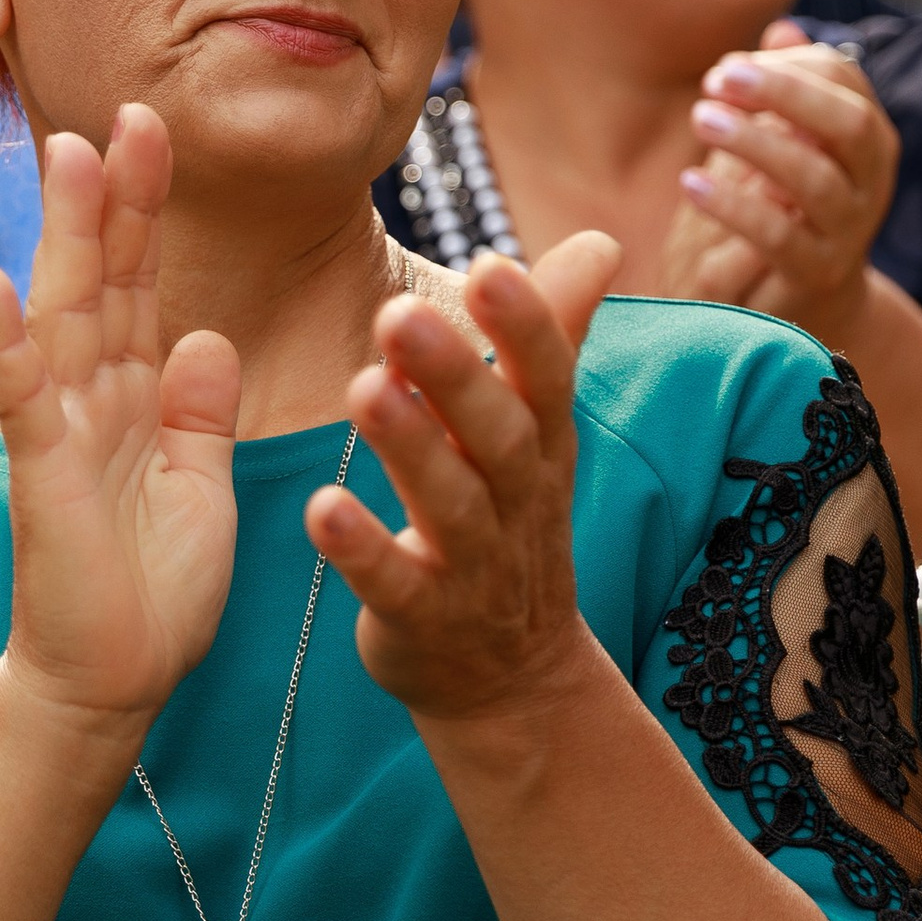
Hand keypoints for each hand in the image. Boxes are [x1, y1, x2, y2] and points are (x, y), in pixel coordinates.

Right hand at [0, 104, 240, 737]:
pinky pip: (20, 393)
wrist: (108, 687)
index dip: (146, 213)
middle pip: (100, 279)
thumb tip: (207, 335)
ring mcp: (60, 430)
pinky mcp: (39, 473)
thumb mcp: (200, 488)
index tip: (158, 133)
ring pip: (63, 315)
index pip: (138, 286)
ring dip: (65, 235)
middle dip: (115, 198)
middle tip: (128, 112)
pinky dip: (0, 336)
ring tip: (70, 153)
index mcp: (132, 399)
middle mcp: (90, 400)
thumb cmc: (149, 599)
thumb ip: (200, 413)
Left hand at [308, 234, 621, 727]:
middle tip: (400, 311)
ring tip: (362, 389)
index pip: (547, 379)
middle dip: (457, 375)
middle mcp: (517, 504)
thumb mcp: (539, 435)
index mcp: (542, 447)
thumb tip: (601, 242)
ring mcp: (475, 569)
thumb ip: (554, 338)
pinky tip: (320, 509)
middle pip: (498, 435)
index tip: (490, 264)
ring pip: (451, 505)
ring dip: (410, 448)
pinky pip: (394, 585)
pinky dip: (361, 550)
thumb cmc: (510, 526)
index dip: (526, 326)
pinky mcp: (424, 621)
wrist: (511, 678)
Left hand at [662, 23, 897, 346]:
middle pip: (848, 123)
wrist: (808, 303)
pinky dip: (735, 206)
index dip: (790, 66)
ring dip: (756, 143)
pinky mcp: (816, 273)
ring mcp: (850, 230)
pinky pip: (780, 236)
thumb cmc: (790, 206)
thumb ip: (788, 90)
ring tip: (700, 118)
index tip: (728, 66)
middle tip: (717, 78)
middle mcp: (873, 180)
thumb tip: (781, 31)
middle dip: (785, 94)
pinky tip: (692, 182)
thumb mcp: (791, 143)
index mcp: (868, 137)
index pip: (846, 80)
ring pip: (816, 179)